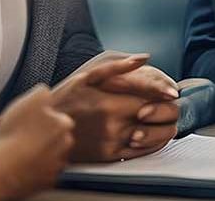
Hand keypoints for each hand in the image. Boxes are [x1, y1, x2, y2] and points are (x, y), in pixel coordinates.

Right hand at [0, 85, 73, 200]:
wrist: (4, 168)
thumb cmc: (14, 134)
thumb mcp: (28, 100)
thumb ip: (43, 93)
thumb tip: (47, 93)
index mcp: (63, 124)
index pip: (59, 117)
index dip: (44, 118)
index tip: (32, 121)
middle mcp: (65, 144)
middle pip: (58, 136)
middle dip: (45, 135)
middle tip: (26, 135)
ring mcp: (58, 163)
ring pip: (52, 153)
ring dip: (42, 151)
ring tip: (22, 149)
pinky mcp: (49, 180)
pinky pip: (45, 170)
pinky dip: (36, 167)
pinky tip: (23, 162)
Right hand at [53, 55, 178, 161]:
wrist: (43, 130)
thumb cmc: (64, 99)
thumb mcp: (87, 76)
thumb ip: (118, 67)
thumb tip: (144, 58)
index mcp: (110, 103)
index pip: (151, 98)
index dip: (164, 94)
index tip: (171, 92)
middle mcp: (114, 126)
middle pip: (155, 118)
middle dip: (166, 109)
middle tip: (169, 103)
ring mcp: (113, 143)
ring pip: (152, 136)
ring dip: (162, 126)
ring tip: (161, 117)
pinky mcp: (110, 156)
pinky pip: (142, 151)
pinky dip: (152, 142)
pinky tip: (150, 131)